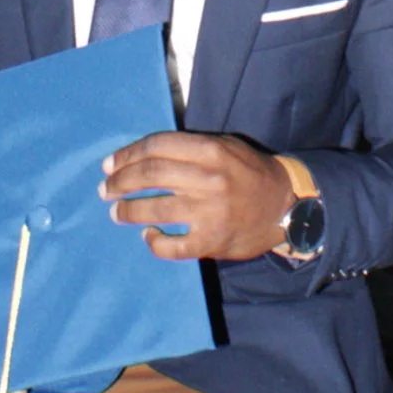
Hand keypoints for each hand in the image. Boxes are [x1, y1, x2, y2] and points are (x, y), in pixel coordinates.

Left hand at [100, 131, 294, 261]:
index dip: (127, 155)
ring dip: (128, 211)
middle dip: (120, 183)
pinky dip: (155, 242)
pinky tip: (149, 236)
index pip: (156, 147)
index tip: (109, 165)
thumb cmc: (250, 172)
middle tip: (105, 190)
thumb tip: (142, 156)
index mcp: (210, 150)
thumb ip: (189, 148)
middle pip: (150, 176)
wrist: (287, 205)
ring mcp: (210, 212)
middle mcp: (208, 179)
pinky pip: (174, 246)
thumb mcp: (225, 147)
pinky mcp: (212, 241)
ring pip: (156, 209)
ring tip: (117, 213)